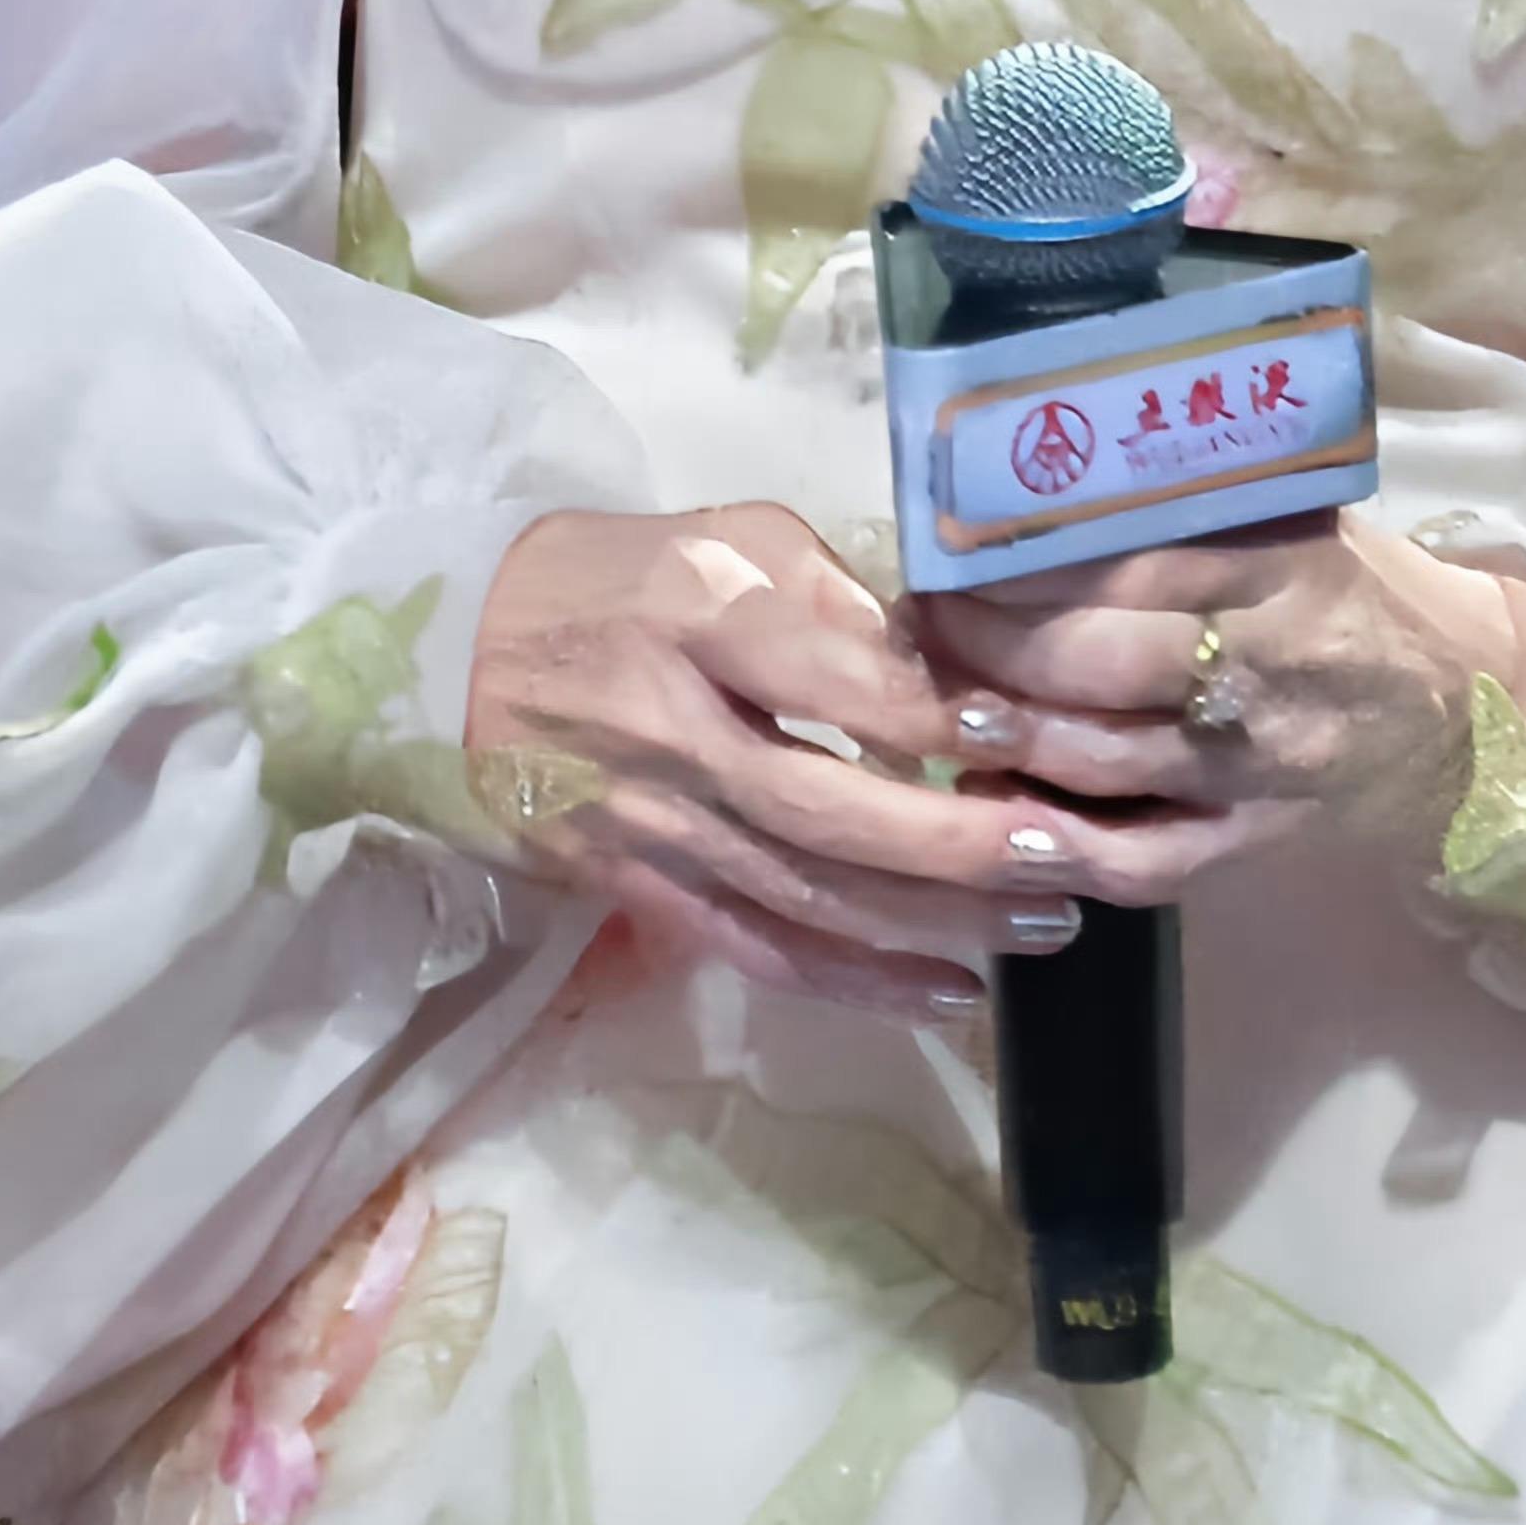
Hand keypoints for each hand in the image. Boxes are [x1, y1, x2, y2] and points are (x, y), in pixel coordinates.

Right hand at [464, 502, 1260, 1022]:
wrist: (457, 652)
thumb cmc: (616, 577)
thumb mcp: (724, 536)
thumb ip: (834, 591)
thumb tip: (950, 661)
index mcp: (696, 620)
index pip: (830, 677)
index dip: (933, 712)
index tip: (1024, 730)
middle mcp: (674, 734)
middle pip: (829, 810)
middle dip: (959, 845)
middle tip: (1068, 853)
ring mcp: (653, 827)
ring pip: (809, 897)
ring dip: (935, 921)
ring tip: (1046, 919)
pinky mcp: (640, 890)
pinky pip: (760, 951)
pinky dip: (858, 981)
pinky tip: (950, 988)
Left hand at [913, 512, 1525, 880]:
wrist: (1474, 706)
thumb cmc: (1358, 588)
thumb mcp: (1294, 517)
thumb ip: (1190, 502)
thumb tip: (1044, 468)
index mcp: (1275, 572)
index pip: (1122, 569)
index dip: (1017, 569)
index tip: (944, 552)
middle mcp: (1264, 672)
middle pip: (1097, 667)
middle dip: (988, 649)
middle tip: (919, 626)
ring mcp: (1257, 771)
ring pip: (1105, 764)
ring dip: (1004, 741)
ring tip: (938, 707)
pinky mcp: (1252, 845)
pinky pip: (1143, 861)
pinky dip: (1060, 845)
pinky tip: (996, 812)